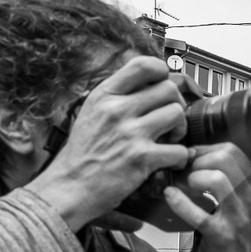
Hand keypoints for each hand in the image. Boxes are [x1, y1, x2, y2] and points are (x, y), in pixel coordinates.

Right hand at [27, 56, 189, 229]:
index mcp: (104, 95)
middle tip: (169, 120)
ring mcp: (130, 133)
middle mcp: (117, 109)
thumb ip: (116, 98)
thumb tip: (145, 87)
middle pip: (168, 89)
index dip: (162, 72)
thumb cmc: (81, 154)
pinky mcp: (141, 158)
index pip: (143, 65)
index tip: (163, 85)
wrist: (70, 187)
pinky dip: (180, 157)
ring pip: (177, 114)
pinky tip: (170, 161)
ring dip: (180, 128)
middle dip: (175, 104)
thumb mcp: (91, 113)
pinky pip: (178, 149)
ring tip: (170, 139)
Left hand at [167, 144, 250, 251]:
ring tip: (183, 187)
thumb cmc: (228, 234)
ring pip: (216, 179)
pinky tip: (170, 196)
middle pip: (224, 158)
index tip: (191, 161)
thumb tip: (190, 154)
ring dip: (192, 178)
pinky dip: (179, 201)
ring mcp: (238, 218)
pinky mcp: (222, 235)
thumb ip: (221, 178)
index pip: (231, 150)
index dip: (205, 150)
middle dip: (197, 161)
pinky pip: (198, 213)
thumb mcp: (234, 202)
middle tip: (185, 175)